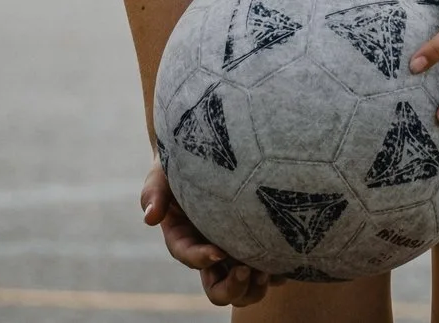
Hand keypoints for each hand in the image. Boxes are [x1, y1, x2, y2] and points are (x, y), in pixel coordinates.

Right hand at [139, 163, 284, 306]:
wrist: (219, 149)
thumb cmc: (185, 161)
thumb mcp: (164, 172)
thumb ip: (154, 191)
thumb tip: (150, 218)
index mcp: (184, 238)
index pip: (189, 256)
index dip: (202, 259)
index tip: (219, 252)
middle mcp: (211, 252)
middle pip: (218, 288)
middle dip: (232, 287)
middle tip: (247, 269)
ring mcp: (236, 252)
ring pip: (245, 288)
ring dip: (256, 286)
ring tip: (269, 269)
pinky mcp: (259, 246)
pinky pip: (271, 273)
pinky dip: (279, 273)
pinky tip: (288, 260)